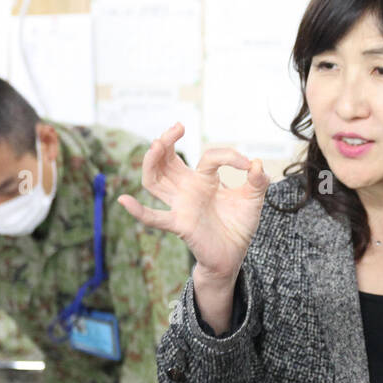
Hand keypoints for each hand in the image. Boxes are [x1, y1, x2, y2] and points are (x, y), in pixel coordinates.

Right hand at [118, 123, 268, 284]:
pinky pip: (154, 218)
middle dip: (167, 141)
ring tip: (157, 144)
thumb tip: (258, 164)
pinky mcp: (179, 223)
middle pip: (167, 160)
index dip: (229, 156)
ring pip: (155, 181)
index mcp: (204, 179)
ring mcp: (180, 205)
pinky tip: (124, 200)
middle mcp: (187, 188)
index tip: (248, 165)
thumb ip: (258, 182)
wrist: (234, 254)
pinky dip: (139, 211)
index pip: (209, 157)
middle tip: (177, 127)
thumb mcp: (252, 200)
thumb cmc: (238, 224)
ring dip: (153, 162)